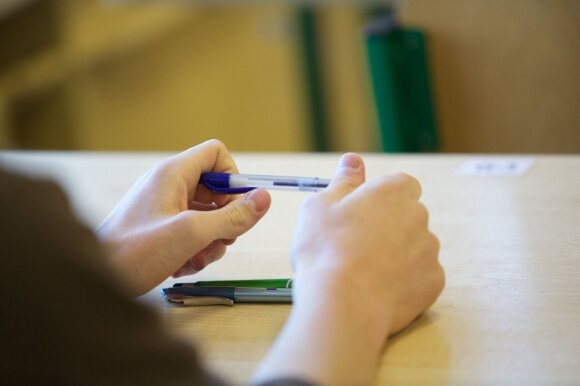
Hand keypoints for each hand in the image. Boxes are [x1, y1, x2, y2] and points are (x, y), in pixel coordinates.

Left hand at [96, 140, 270, 295]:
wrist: (97, 281)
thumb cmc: (134, 253)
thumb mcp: (191, 234)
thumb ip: (232, 217)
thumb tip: (264, 199)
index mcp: (173, 174)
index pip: (216, 153)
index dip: (234, 177)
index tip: (239, 206)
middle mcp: (169, 186)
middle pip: (216, 189)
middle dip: (225, 218)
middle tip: (220, 240)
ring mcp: (164, 208)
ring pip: (208, 215)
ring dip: (211, 241)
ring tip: (195, 259)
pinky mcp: (161, 229)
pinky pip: (192, 232)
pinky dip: (195, 250)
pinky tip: (181, 267)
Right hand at [292, 152, 443, 334]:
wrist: (344, 304)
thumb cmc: (326, 250)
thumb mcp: (320, 205)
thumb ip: (343, 180)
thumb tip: (353, 160)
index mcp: (393, 191)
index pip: (400, 183)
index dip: (381, 197)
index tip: (361, 212)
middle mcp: (419, 216)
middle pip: (408, 215)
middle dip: (389, 225)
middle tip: (357, 244)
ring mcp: (429, 250)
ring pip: (415, 245)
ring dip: (398, 252)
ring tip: (366, 270)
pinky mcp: (434, 282)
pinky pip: (420, 275)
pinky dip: (405, 279)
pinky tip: (380, 287)